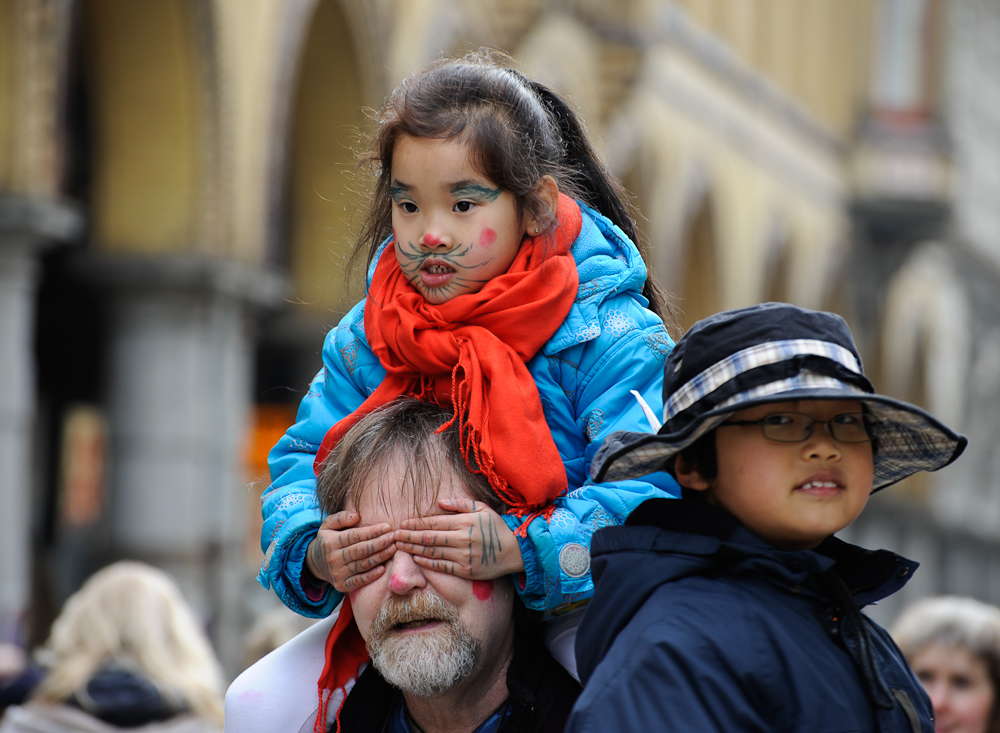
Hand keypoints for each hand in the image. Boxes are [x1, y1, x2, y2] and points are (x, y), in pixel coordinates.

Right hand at [306, 511, 396, 592]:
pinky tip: (383, 568)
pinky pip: (359, 581)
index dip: (372, 531)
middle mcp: (333, 558)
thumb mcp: (328, 525)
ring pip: (362, 564)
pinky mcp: (342, 585)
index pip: (354, 535)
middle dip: (380, 543)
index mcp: (330, 542)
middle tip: (394, 537)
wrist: (315, 563)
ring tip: (393, 548)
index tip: (388, 527)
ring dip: (380, 557)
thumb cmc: (328, 540)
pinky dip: (371, 576)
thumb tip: (356, 516)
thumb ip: (341, 517)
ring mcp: (337, 573)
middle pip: (361, 550)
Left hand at [395, 498, 524, 578]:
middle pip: (429, 537)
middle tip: (395, 535)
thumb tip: (440, 502)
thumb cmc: (497, 528)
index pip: (434, 522)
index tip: (403, 523)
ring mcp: (464, 555)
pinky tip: (417, 559)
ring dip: (414, 549)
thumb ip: (461, 503)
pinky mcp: (466, 570)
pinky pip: (442, 566)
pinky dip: (428, 562)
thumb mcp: (482, 508)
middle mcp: (463, 539)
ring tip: (400, 546)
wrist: (515, 551)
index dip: (416, 523)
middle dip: (410, 536)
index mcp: (465, 522)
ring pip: (433, 552)